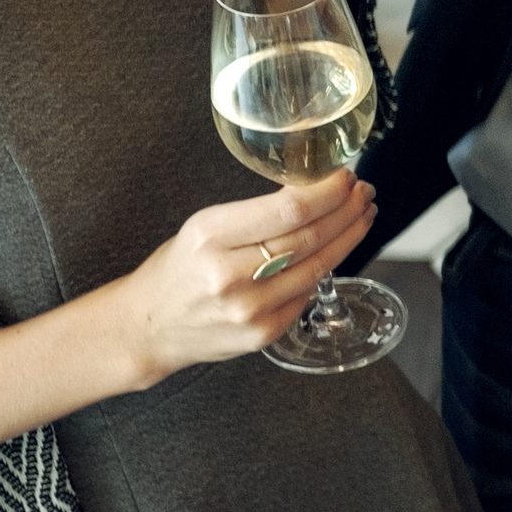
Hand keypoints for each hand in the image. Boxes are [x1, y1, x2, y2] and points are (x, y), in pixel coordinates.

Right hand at [110, 176, 377, 381]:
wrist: (147, 327)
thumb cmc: (179, 270)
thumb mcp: (203, 228)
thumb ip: (255, 215)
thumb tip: (315, 191)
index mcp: (210, 236)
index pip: (289, 210)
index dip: (329, 192)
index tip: (347, 177)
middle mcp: (229, 274)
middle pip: (311, 237)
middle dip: (347, 210)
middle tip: (364, 193)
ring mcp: (249, 309)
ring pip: (319, 267)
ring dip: (349, 237)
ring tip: (362, 216)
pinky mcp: (263, 334)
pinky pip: (308, 295)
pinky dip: (327, 270)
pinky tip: (336, 252)